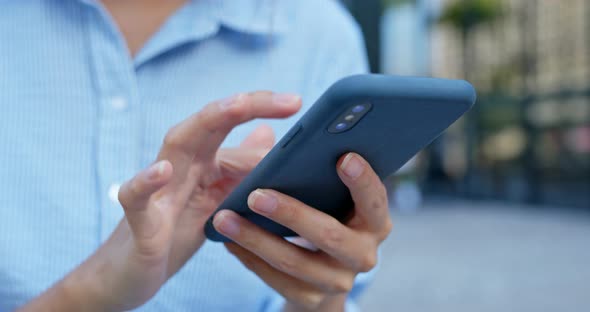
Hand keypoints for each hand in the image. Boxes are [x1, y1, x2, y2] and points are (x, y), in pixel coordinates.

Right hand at [21, 92, 300, 311]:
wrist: (136, 271)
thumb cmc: (179, 229)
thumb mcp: (219, 197)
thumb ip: (240, 167)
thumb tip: (270, 135)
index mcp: (204, 159)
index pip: (233, 126)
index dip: (264, 110)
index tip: (297, 102)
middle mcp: (182, 164)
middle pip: (210, 123)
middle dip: (246, 105)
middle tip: (290, 101)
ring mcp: (158, 188)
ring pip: (175, 145)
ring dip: (205, 123)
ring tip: (237, 107)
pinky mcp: (139, 220)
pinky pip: (135, 197)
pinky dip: (145, 182)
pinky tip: (162, 171)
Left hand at [213, 153, 392, 310]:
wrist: (323, 270)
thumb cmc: (325, 215)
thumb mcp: (329, 196)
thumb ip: (313, 166)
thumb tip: (265, 132)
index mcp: (374, 220)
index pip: (375, 199)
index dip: (362, 180)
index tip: (342, 157)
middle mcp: (363, 254)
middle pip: (329, 235)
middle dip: (291, 213)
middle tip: (256, 194)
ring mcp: (338, 281)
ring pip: (294, 261)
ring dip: (255, 238)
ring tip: (224, 217)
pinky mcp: (311, 299)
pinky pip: (276, 280)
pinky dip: (250, 258)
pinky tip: (228, 240)